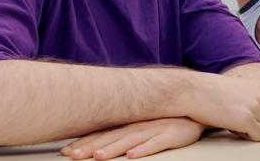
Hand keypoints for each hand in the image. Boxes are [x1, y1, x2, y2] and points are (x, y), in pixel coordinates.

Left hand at [61, 117, 204, 158]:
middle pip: (111, 137)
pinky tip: (133, 155)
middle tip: (72, 155)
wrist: (193, 104)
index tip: (66, 151)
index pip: (102, 133)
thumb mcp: (141, 121)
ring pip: (130, 140)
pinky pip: (156, 143)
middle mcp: (138, 125)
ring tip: (98, 156)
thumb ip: (122, 129)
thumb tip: (100, 139)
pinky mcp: (171, 134)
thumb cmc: (164, 117)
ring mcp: (154, 129)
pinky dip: (144, 149)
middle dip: (90, 147)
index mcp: (129, 123)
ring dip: (113, 148)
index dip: (84, 142)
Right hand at [189, 72, 259, 141]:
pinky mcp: (248, 120)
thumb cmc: (212, 91)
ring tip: (233, 121)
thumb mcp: (239, 89)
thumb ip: (255, 98)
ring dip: (250, 131)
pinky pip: (257, 137)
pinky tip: (231, 125)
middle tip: (237, 119)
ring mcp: (256, 107)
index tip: (246, 116)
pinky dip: (245, 136)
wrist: (194, 90)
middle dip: (256, 126)